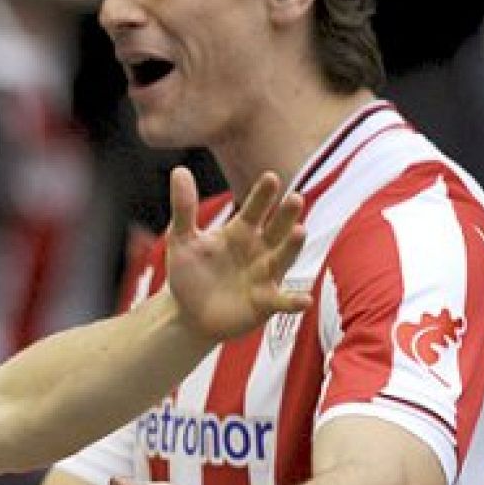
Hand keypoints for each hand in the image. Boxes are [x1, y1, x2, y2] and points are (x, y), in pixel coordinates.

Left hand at [165, 167, 310, 339]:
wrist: (186, 314)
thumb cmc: (188, 273)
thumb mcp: (181, 240)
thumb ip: (184, 208)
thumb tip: (179, 170)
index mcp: (240, 231)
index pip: (254, 208)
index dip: (262, 195)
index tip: (270, 177)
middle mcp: (259, 249)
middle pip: (276, 229)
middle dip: (286, 215)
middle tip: (296, 197)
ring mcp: (265, 275)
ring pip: (282, 258)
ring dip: (292, 246)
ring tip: (299, 231)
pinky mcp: (265, 303)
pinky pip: (282, 301)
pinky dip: (293, 301)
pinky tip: (304, 300)